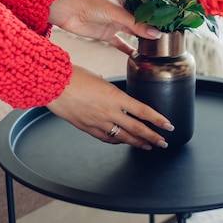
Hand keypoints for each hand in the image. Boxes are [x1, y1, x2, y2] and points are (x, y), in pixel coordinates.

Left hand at [48, 0, 160, 54]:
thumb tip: (156, 35)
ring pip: (133, 33)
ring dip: (142, 40)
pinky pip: (120, 43)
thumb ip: (136, 25)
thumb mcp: (116, 13)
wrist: (67, 10)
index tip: (172, 23)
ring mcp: (115, 23)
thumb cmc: (90, 2)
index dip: (159, 14)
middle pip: (142, 21)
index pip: (147, 7)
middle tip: (168, 38)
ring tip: (157, 48)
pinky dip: (127, 50)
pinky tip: (137, 56)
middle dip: (153, 29)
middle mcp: (123, 11)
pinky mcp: (107, 34)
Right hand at [48, 66, 174, 149]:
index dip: (158, 120)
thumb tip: (114, 96)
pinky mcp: (87, 128)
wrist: (54, 84)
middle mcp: (109, 112)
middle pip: (137, 129)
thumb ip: (110, 91)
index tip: (168, 126)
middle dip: (153, 137)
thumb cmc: (75, 76)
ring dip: (137, 143)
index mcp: (115, 96)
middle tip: (163, 143)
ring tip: (148, 146)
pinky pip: (106, 138)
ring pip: (123, 137)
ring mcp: (98, 122)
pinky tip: (123, 142)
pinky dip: (117, 141)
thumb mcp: (100, 79)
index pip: (143, 111)